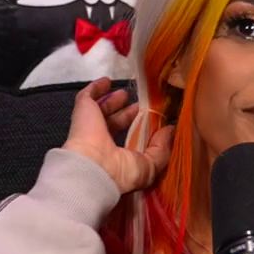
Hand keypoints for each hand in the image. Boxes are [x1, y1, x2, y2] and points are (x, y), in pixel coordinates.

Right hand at [62, 78, 174, 194]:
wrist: (92, 168)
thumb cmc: (122, 172)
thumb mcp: (149, 166)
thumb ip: (161, 149)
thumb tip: (170, 130)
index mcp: (115, 157)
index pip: (126, 141)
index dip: (137, 130)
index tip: (151, 121)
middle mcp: (101, 142)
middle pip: (114, 124)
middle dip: (126, 114)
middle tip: (139, 105)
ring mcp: (90, 126)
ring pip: (101, 110)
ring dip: (112, 101)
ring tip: (124, 93)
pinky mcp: (83, 110)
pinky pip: (88, 95)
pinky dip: (96, 88)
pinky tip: (106, 81)